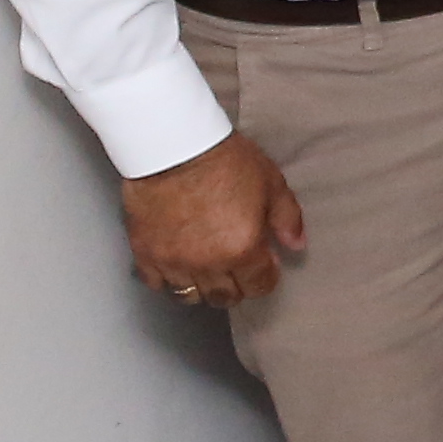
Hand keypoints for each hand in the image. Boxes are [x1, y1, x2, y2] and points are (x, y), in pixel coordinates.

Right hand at [124, 132, 306, 309]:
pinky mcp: (146, 253)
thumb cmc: (224, 158)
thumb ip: (287, 218)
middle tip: (235, 265)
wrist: (173, 144)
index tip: (263, 263)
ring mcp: (174, 262)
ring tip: (205, 266)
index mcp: (243, 249)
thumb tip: (296, 244)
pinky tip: (176, 262)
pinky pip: (156, 284)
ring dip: (201, 285)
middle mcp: (208, 264)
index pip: (259, 286)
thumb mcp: (270, 181)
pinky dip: (168, 278)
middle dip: (236, 285)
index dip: (264, 276)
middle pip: (225, 297)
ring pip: (190, 295)